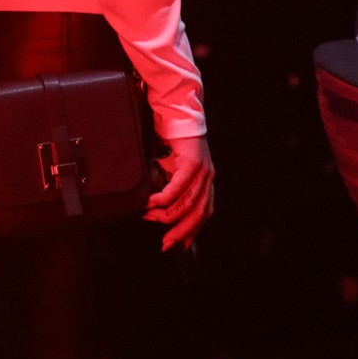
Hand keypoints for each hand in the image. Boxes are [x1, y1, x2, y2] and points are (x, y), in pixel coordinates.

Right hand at [143, 134, 213, 252]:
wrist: (176, 112)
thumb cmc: (172, 140)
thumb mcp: (174, 168)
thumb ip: (173, 186)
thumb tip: (159, 206)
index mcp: (206, 181)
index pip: (204, 213)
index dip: (192, 231)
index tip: (179, 245)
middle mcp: (208, 178)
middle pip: (198, 214)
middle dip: (180, 231)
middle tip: (165, 242)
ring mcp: (203, 171)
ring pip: (187, 203)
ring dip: (166, 214)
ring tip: (149, 215)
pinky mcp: (192, 162)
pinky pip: (178, 187)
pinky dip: (163, 198)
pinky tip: (151, 202)